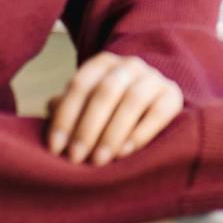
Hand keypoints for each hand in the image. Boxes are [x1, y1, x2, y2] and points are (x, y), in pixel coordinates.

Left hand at [45, 53, 184, 165]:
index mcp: (103, 62)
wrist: (154, 102)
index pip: (80, 85)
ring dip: (112, 133)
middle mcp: (129, 65)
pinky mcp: (172, 96)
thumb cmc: (111, 109)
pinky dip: (140, 133)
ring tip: (100, 160)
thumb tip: (49, 110)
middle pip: (105, 92)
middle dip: (87, 128)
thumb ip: (69, 106)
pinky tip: (124, 152)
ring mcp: (154, 78)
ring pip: (132, 101)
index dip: (65, 117)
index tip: (56, 147)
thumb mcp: (88, 103)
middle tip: (76, 157)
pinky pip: (158, 113)